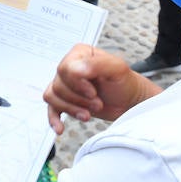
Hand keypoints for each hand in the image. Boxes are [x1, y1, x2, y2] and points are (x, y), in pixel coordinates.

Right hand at [44, 45, 158, 133]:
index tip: (93, 92)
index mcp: (80, 54)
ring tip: (88, 114)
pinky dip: (54, 119)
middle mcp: (69, 67)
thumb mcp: (117, 69)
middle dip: (79, 99)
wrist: (129, 101)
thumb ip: (97, 65)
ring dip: (71, 109)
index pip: (65, 69)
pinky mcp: (65, 101)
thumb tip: (75, 69)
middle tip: (97, 104)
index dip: (78, 84)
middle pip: (59, 85)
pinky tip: (60, 127)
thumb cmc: (124, 83)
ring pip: (53, 97)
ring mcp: (66, 85)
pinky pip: (51, 108)